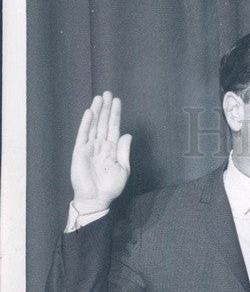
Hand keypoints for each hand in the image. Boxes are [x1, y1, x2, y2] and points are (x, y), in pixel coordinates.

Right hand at [70, 91, 131, 206]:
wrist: (98, 198)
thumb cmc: (111, 186)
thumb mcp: (123, 168)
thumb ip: (124, 151)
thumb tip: (127, 134)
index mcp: (111, 149)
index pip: (113, 127)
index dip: (115, 114)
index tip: (117, 101)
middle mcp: (100, 145)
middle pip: (103, 122)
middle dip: (106, 108)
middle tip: (108, 93)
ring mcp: (90, 147)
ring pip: (94, 125)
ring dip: (96, 111)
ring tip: (99, 97)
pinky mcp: (80, 151)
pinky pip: (83, 134)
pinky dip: (86, 123)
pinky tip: (90, 112)